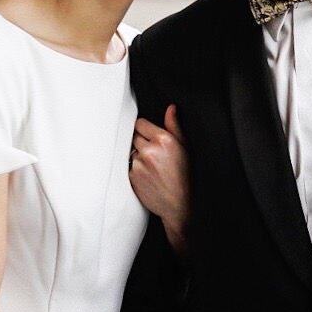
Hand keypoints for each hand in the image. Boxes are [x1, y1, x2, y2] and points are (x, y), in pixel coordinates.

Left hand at [129, 105, 189, 251]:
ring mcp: (139, 163)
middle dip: (140, 142)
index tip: (150, 137)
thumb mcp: (184, 148)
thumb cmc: (183, 175)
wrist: (178, 203)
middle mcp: (150, 150)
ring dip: (136, 155)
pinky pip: (127, 165)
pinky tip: (146, 175)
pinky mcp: (131, 176)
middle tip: (152, 154)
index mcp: (164, 140)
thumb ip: (174, 126)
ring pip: (129, 150)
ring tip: (151, 166)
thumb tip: (171, 108)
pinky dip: (134, 168)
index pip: (140, 123)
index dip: (145, 130)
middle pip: (133, 136)